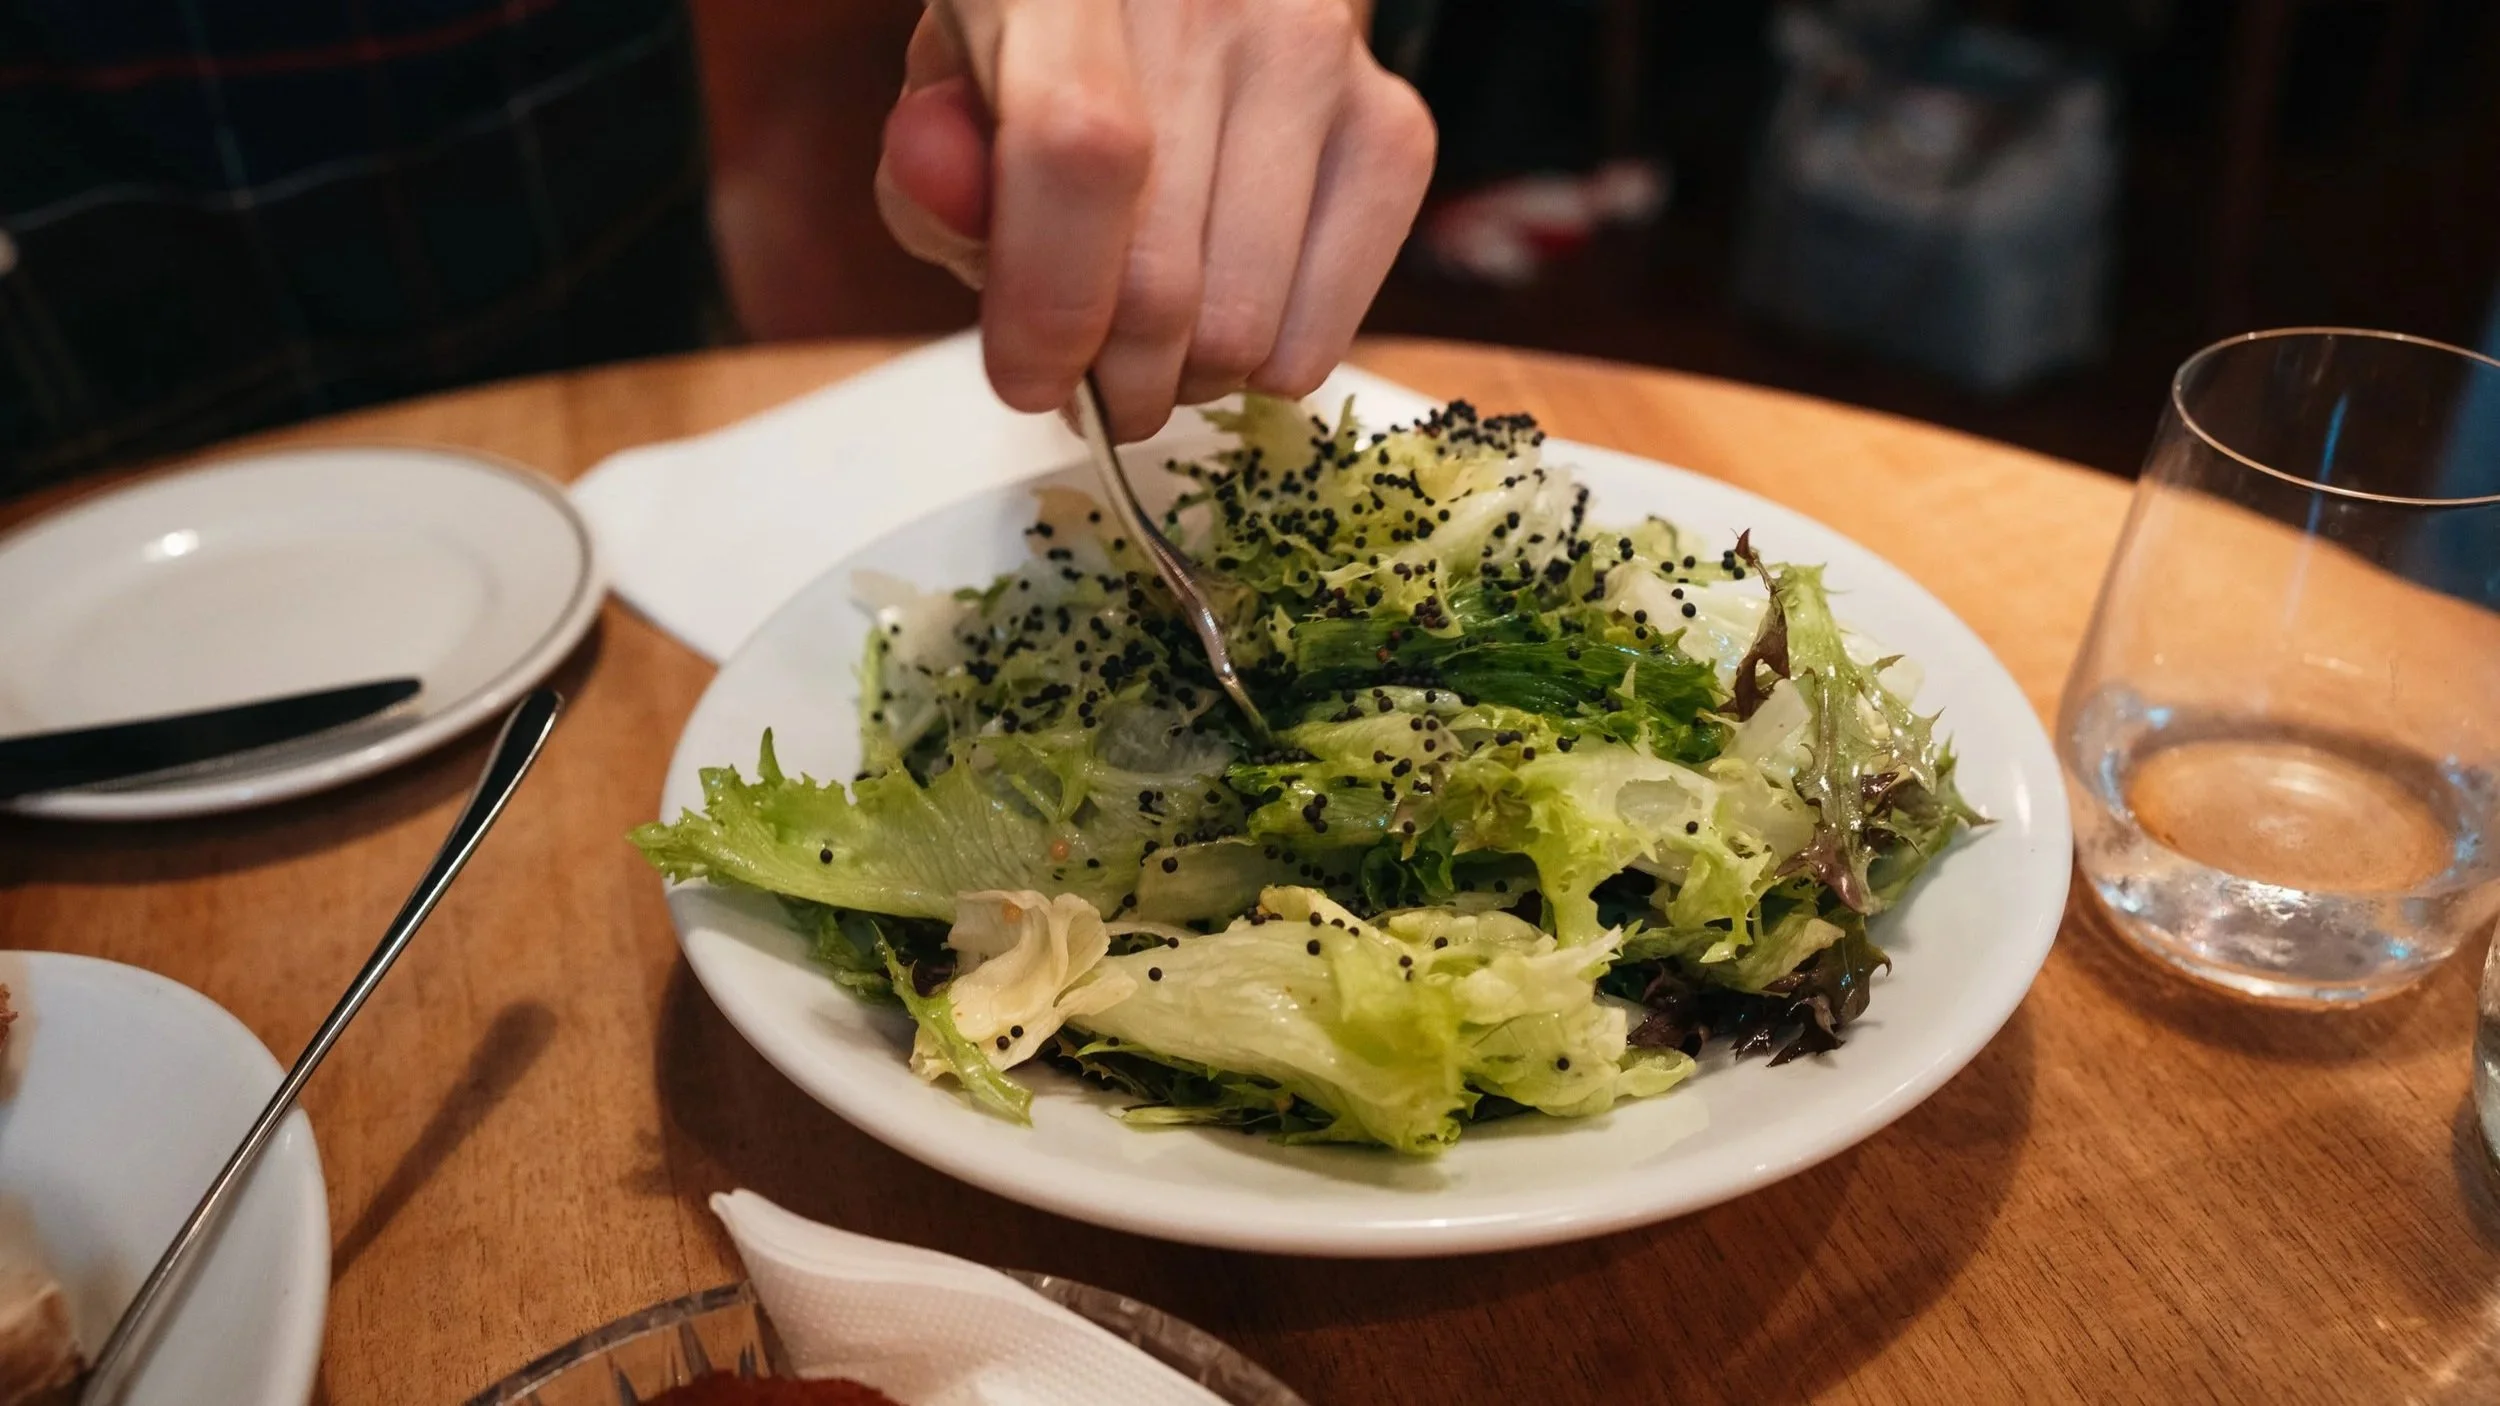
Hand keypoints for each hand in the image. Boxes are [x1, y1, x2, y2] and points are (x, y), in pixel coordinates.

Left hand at [876, 0, 1435, 440]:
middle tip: (1088, 375)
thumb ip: (931, 168)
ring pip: (1243, 331)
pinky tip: (1230, 307)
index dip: (1047, 303)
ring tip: (1156, 335)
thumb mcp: (954, 91)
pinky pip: (1318, 338)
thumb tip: (959, 212)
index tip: (1026, 380)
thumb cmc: (1057, 53)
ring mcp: (1320, 57)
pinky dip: (1261, 367)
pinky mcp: (1394, 126)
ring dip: (1182, 380)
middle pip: (1163, 285)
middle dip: (1109, 379)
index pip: (1077, 154)